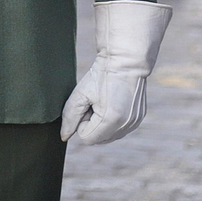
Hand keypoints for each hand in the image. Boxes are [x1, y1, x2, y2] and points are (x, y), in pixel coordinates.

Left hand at [60, 0, 171, 145]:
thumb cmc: (102, 75)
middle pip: (97, 139)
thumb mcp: (81, 93)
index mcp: (110, 120)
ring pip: (108, 135)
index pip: (86, 137)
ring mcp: (134, 123)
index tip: (87, 104)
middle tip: (96, 101)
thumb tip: (64, 136)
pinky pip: (119, 129)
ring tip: (105, 101)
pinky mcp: (138, 119)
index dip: (82, 121)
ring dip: (102, 123)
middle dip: (92, 123)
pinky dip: (113, 120)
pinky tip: (114, 102)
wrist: (126, 61)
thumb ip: (69, 117)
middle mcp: (125, 125)